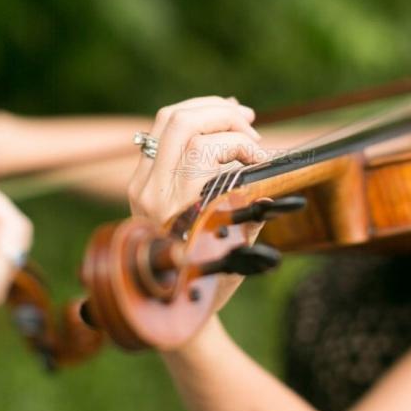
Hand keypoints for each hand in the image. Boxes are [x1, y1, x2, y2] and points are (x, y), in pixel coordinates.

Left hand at [127, 96, 266, 332]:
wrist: (165, 301)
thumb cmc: (208, 278)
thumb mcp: (237, 247)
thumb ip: (253, 209)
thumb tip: (271, 177)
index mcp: (176, 208)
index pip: (204, 149)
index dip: (240, 144)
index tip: (262, 159)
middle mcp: (151, 190)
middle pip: (182, 123)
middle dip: (224, 114)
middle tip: (251, 126)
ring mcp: (141, 183)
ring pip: (168, 119)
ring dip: (206, 108)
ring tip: (237, 115)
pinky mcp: (139, 179)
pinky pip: (161, 132)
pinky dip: (190, 118)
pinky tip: (213, 119)